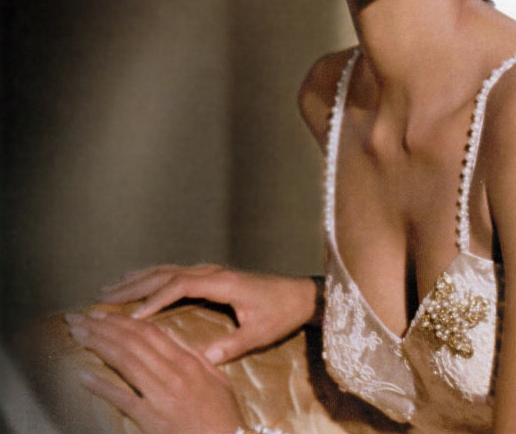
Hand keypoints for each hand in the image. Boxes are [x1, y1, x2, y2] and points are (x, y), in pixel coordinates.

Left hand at [66, 310, 244, 433]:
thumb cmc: (225, 417)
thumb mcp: (218, 379)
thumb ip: (196, 356)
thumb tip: (173, 337)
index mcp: (187, 361)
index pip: (149, 332)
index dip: (122, 319)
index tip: (102, 312)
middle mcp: (172, 373)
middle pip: (132, 342)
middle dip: (103, 326)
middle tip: (78, 317)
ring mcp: (161, 396)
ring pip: (125, 362)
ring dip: (98, 345)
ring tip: (77, 334)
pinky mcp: (152, 420)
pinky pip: (124, 399)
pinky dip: (102, 385)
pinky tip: (84, 374)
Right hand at [99, 264, 318, 364]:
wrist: (298, 294)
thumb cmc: (280, 313)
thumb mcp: (259, 333)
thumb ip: (233, 344)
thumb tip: (205, 359)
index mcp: (221, 282)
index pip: (179, 286)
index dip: (154, 299)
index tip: (132, 316)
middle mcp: (212, 272)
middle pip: (166, 273)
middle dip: (134, 284)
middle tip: (104, 296)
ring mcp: (210, 271)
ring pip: (167, 270)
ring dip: (139, 277)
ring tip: (111, 286)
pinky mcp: (211, 275)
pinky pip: (175, 272)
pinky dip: (153, 276)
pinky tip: (140, 280)